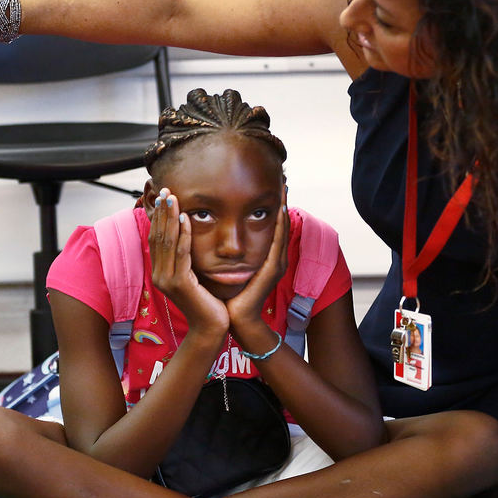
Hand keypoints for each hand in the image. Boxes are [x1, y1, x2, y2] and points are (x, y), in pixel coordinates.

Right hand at [149, 189, 228, 335]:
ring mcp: (167, 280)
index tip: (165, 197)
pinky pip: (181, 253)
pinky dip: (183, 234)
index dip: (160, 217)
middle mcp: (159, 275)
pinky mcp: (180, 284)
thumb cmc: (207, 303)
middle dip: (162, 212)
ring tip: (174, 198)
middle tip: (166, 190)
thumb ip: (187, 261)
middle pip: (158, 236)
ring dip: (170, 217)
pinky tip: (186, 218)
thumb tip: (188, 238)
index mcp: (161, 273)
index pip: (157, 239)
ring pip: (167, 242)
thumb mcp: (194, 277)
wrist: (211, 328)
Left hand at [225, 189, 288, 329]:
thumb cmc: (228, 295)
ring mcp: (276, 264)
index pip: (272, 225)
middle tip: (283, 178)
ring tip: (285, 188)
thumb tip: (212, 231)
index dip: (273, 205)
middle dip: (282, 200)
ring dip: (284, 207)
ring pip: (283, 229)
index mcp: (265, 256)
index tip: (271, 184)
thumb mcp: (228, 266)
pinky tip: (281, 210)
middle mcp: (274, 258)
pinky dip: (281, 225)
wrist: (235, 319)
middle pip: (281, 223)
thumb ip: (227, 250)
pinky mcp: (272, 270)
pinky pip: (278, 242)